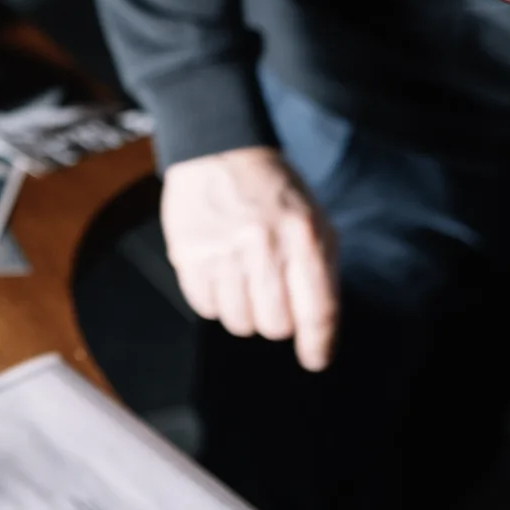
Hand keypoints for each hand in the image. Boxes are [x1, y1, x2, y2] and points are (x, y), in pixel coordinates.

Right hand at [160, 146, 338, 371]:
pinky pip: (205, 308)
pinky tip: (220, 273)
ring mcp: (222, 252)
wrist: (217, 150)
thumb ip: (321, 271)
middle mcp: (263, 246)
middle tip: (272, 296)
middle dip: (278, 320)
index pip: (317, 310)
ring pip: (239, 322)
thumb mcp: (313, 220)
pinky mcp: (188, 255)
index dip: (319, 344)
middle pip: (276, 326)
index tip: (315, 359)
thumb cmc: (272, 191)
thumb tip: (319, 328)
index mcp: (303, 237)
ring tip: (244, 280)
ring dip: (245, 311)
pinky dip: (215, 300)